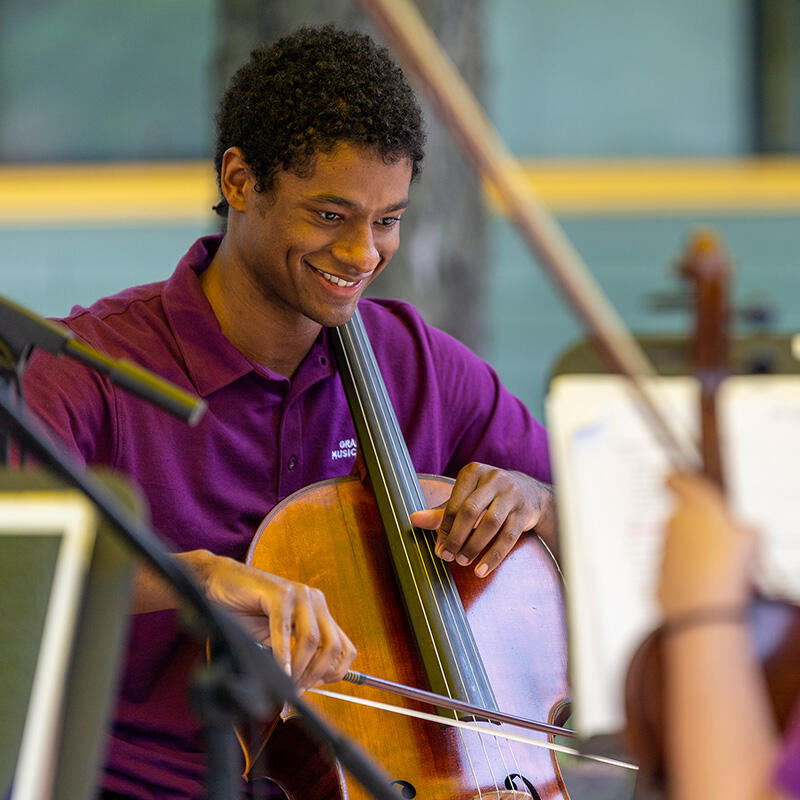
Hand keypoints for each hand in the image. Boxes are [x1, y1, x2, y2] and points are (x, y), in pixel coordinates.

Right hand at [187, 550, 355, 689]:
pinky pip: (285, 630)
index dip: (333, 673)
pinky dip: (283, 655)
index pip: (344, 648)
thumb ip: (293, 656)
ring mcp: (299, 594)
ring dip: (299, 668)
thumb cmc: (245, 610)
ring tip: (285, 683)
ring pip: (312, 639)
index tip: (314, 687)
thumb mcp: (276, 638)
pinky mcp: (279, 592)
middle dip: (316, 675)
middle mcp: (314, 601)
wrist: (220, 581)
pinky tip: (278, 669)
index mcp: (319, 611)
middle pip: (333, 645)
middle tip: (296, 690)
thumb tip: (300, 690)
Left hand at [409, 462, 555, 577]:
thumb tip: (414, 519)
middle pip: (470, 511)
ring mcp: (512, 494)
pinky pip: (508, 537)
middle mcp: (494, 479)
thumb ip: (441, 512)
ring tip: (462, 562)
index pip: (455, 503)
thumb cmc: (488, 495)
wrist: (530, 492)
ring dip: (474, 546)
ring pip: (490, 523)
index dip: (444, 528)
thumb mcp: (465, 498)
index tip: (439, 548)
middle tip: (448, 557)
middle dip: (456, 537)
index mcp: (473, 472)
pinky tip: (482, 570)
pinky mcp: (525, 511)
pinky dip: (494, 556)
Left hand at [658, 472, 756, 619]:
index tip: (671, 475)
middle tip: (720, 543)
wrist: (702, 603)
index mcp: (695, 503)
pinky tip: (705, 581)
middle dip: (698, 526)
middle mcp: (674, 519)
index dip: (675, 478)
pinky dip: (686, 569)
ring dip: (693, 550)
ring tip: (716, 568)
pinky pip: (675, 563)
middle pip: (683, 515)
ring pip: (679, 541)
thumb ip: (744, 528)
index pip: (678, 480)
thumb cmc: (726, 566)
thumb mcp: (750, 540)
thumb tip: (746, 530)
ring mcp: (663, 543)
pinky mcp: (658, 566)